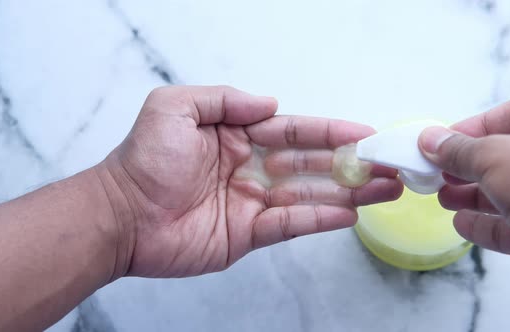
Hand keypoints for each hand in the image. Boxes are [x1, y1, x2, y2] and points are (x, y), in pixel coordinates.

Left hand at [97, 85, 401, 278]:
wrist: (121, 216)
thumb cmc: (145, 159)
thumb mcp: (175, 108)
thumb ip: (224, 99)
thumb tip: (269, 104)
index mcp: (236, 136)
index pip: (292, 131)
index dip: (328, 131)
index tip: (363, 133)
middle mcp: (250, 167)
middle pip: (310, 163)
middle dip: (349, 164)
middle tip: (387, 166)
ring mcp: (251, 202)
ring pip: (309, 194)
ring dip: (348, 193)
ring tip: (386, 190)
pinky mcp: (247, 234)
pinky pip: (291, 224)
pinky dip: (320, 219)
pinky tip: (350, 214)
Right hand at [418, 90, 509, 292]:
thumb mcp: (493, 156)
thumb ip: (459, 149)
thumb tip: (432, 141)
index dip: (482, 123)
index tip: (449, 139)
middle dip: (474, 164)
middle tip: (443, 169)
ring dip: (477, 195)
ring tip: (445, 197)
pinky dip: (492, 225)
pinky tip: (465, 225)